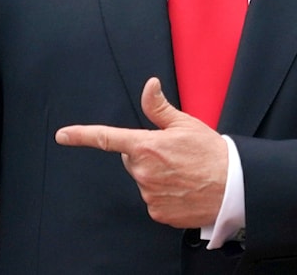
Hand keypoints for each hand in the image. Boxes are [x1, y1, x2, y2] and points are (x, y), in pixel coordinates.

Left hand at [55, 77, 227, 228]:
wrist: (234, 187)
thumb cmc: (211, 153)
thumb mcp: (185, 124)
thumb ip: (159, 107)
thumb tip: (149, 85)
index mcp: (145, 145)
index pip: (106, 138)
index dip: (81, 136)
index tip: (62, 135)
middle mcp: (143, 171)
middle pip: (131, 159)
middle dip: (145, 154)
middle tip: (172, 154)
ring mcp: (149, 194)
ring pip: (143, 179)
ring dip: (156, 175)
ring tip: (182, 172)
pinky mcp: (157, 212)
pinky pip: (152, 199)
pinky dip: (163, 194)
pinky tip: (182, 189)